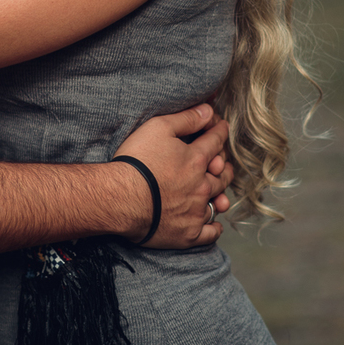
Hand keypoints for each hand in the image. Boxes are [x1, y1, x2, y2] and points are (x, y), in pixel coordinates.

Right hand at [116, 104, 231, 248]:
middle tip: (222, 163)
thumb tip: (208, 111)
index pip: (216, 141)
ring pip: (217, 203)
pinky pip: (209, 234)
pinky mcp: (187, 233)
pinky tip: (213, 224)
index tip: (222, 128)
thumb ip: (186, 119)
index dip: (220, 132)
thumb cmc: (136, 162)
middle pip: (222, 175)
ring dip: (220, 196)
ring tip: (219, 194)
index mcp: (197, 160)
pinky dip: (214, 228)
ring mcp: (196, 211)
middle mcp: (202, 186)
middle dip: (224, 166)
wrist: (120, 198)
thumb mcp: (158, 128)